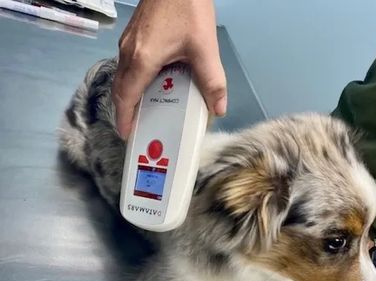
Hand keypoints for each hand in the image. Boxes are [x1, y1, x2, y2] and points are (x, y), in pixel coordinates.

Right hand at [112, 0, 226, 138]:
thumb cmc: (187, 6)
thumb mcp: (204, 48)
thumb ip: (212, 81)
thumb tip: (218, 109)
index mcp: (142, 60)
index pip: (126, 98)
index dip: (125, 119)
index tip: (127, 135)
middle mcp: (128, 53)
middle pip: (120, 90)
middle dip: (126, 112)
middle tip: (137, 128)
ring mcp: (128, 42)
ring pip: (122, 77)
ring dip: (129, 96)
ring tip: (144, 111)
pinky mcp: (133, 35)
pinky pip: (127, 65)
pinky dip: (133, 80)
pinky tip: (151, 84)